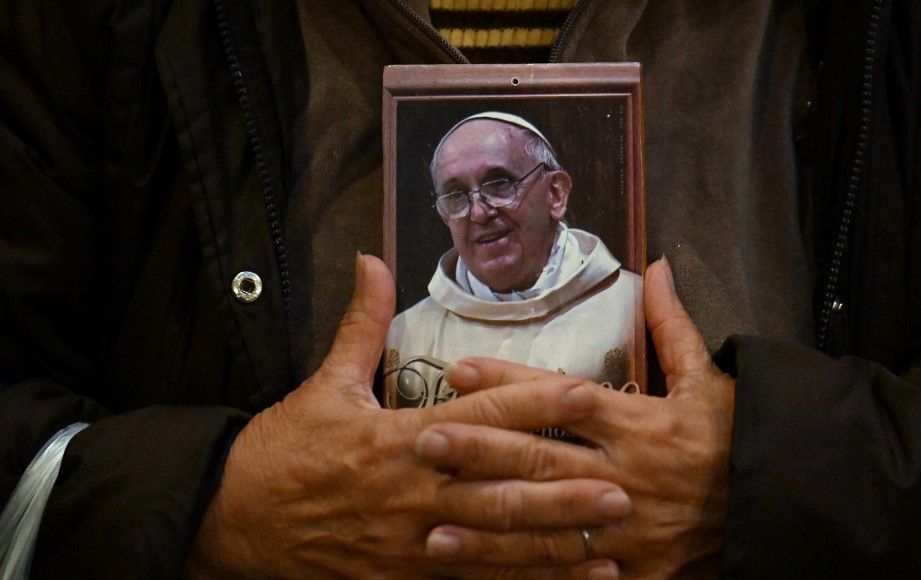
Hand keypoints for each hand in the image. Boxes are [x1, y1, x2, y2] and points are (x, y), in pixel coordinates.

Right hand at [184, 254, 629, 578]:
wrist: (231, 519)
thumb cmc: (282, 449)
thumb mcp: (322, 383)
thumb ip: (361, 323)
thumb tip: (371, 259)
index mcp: (398, 436)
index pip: (480, 414)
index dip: (534, 402)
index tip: (584, 395)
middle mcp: (412, 491)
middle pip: (499, 488)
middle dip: (563, 490)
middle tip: (623, 487)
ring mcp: (409, 542)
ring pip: (494, 543)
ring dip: (554, 542)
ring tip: (609, 539)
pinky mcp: (402, 577)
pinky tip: (564, 579)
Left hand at [416, 258, 734, 577]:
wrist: (779, 506)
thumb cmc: (737, 436)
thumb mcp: (709, 378)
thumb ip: (672, 325)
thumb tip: (658, 265)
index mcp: (638, 424)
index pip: (559, 398)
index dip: (508, 382)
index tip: (458, 369)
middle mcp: (623, 474)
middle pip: (540, 459)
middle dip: (479, 450)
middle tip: (424, 440)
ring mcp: (624, 527)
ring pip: (545, 523)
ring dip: (487, 521)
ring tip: (433, 515)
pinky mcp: (632, 569)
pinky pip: (572, 572)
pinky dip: (525, 572)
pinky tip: (485, 568)